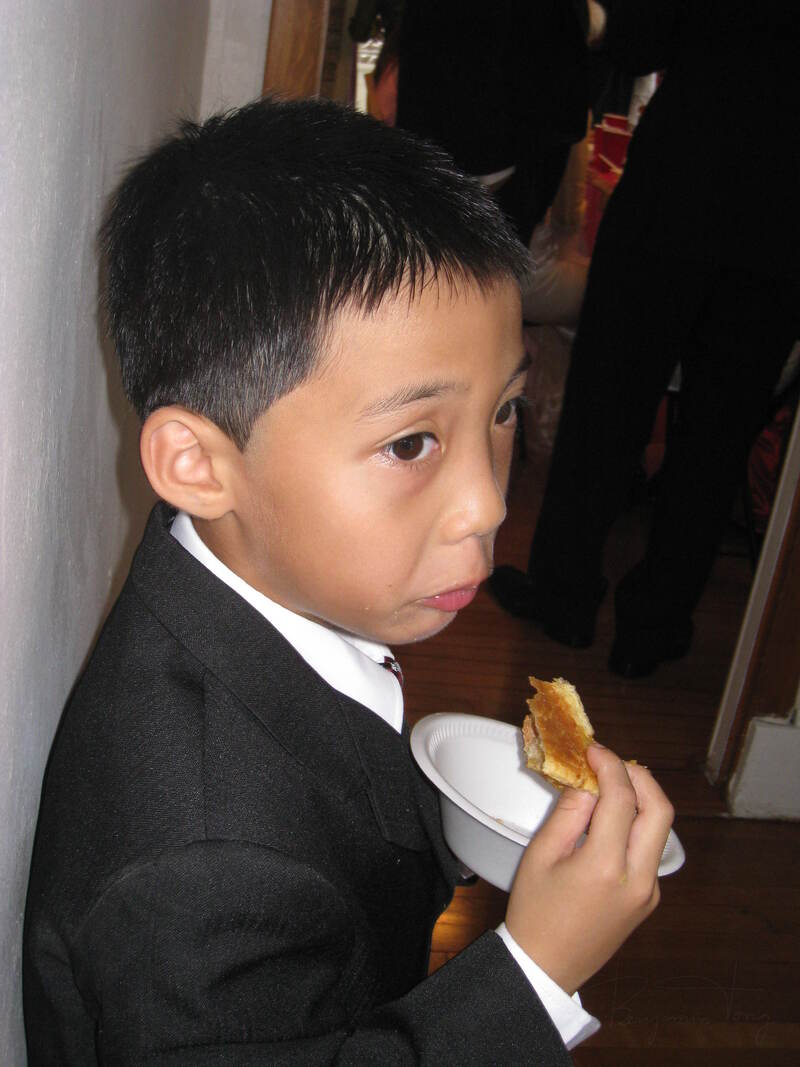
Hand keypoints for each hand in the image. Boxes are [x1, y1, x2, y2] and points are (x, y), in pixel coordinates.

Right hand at [505, 745, 673, 993]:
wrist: (546, 968)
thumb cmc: (533, 912)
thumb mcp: (540, 855)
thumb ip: (569, 812)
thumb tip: (588, 779)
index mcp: (605, 866)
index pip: (622, 798)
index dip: (609, 764)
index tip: (592, 749)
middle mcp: (638, 878)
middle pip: (660, 809)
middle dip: (638, 776)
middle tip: (609, 762)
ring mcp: (649, 891)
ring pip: (661, 828)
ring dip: (642, 799)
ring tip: (609, 785)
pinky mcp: (649, 899)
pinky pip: (651, 850)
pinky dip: (637, 824)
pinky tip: (611, 819)